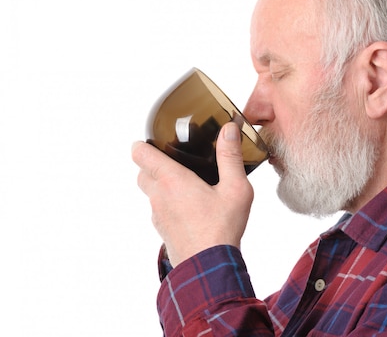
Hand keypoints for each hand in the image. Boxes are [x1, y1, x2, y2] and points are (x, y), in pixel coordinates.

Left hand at [132, 122, 253, 266]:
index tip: (155, 140)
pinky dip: (168, 205)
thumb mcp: (235, 188)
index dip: (143, 144)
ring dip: (161, 186)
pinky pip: (159, 212)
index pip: (140, 154)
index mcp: (172, 180)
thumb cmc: (221, 228)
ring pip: (150, 194)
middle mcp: (159, 197)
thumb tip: (228, 130)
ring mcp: (158, 216)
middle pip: (142, 172)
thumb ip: (230, 157)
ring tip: (186, 184)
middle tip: (174, 160)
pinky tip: (191, 209)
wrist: (209, 267)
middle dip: (152, 164)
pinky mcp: (163, 232)